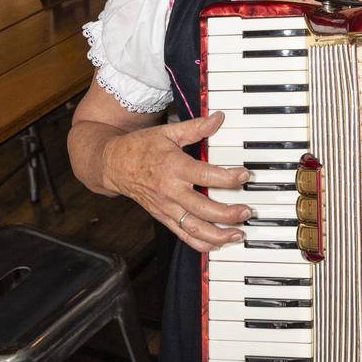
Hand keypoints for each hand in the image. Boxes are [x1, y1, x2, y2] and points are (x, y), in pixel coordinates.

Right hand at [102, 110, 250, 251]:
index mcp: (173, 167)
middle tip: (247, 210)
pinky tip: (218, 243)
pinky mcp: (163, 218)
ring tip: (238, 234)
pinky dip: (201, 243)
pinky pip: (183, 235)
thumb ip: (195, 127)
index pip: (205, 175)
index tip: (244, 176)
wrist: (114, 165)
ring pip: (194, 228)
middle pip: (203, 208)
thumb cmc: (141, 148)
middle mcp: (170, 191)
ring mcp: (166, 208)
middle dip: (228, 213)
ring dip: (218, 235)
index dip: (227, 178)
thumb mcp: (168, 132)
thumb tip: (218, 118)